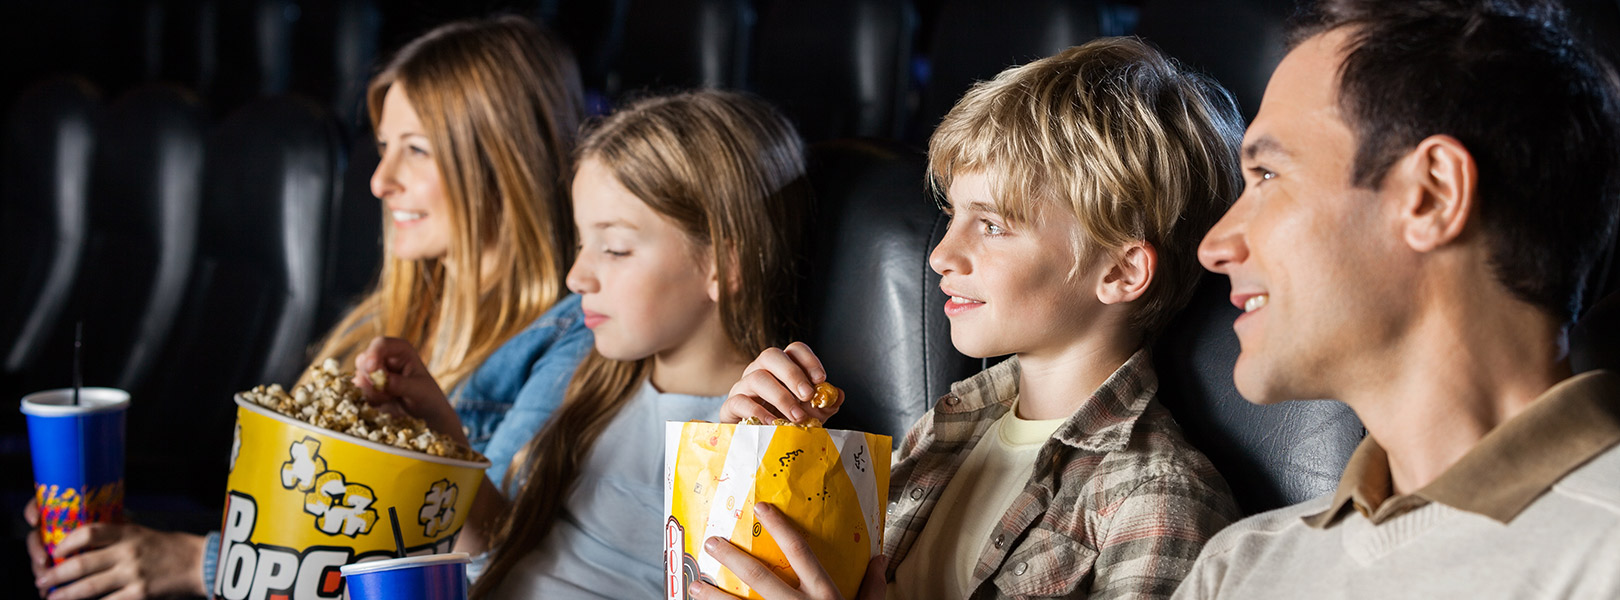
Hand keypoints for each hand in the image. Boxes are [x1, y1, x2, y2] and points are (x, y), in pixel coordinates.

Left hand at [24, 500, 207, 599]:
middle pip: (81, 564)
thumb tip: (84, 535)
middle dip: (56, 574)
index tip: (55, 550)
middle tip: (42, 580)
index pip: (90, 532)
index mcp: (128, 533)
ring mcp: (133, 575)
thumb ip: (117, 533)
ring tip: (51, 598)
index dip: (67, 541)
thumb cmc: (169, 547)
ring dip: (64, 595)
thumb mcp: (142, 532)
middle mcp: (128, 553)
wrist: (198, 564)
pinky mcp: (139, 594)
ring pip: (88, 588)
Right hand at [352, 336, 466, 444]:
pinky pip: (360, 392)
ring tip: (392, 397)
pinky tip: (386, 402)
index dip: (372, 355)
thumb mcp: (418, 390)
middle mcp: (385, 358)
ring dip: (372, 391)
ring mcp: (375, 372)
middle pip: (364, 360)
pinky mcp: (369, 387)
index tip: (372, 369)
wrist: (425, 414)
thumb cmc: (427, 396)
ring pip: (360, 377)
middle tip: (386, 391)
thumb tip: (381, 380)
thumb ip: (399, 384)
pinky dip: (371, 399)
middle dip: (370, 377)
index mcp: (400, 350)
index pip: (380, 345)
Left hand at [688, 502, 885, 599]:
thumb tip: (882, 557)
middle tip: (711, 542)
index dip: (781, 528)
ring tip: (695, 585)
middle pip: (761, 576)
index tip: (762, 508)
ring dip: (714, 596)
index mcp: (825, 596)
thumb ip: (872, 587)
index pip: (801, 553)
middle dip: (733, 557)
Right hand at [718, 342, 843, 424]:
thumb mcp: (810, 415)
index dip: (808, 360)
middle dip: (792, 374)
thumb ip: (824, 405)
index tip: (821, 379)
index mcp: (781, 369)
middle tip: (808, 395)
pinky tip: (773, 424)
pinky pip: (739, 401)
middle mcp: (760, 371)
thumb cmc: (784, 424)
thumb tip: (837, 395)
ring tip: (796, 417)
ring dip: (781, 397)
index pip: (794, 350)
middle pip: (771, 355)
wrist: (757, 445)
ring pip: (757, 377)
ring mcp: (743, 387)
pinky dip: (758, 411)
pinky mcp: (730, 406)